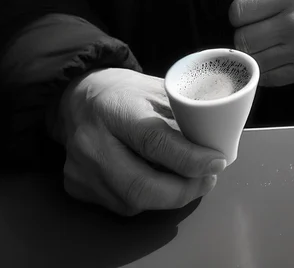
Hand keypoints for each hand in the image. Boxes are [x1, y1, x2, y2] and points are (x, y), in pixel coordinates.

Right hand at [54, 68, 226, 216]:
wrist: (78, 98)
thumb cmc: (125, 92)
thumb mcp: (157, 89)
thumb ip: (182, 114)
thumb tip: (215, 140)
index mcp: (115, 109)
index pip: (154, 141)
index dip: (190, 158)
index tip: (217, 162)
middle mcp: (92, 143)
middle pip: (141, 184)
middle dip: (183, 190)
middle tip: (208, 180)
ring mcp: (81, 169)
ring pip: (132, 202)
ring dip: (168, 197)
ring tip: (191, 182)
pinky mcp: (77, 187)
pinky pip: (119, 205)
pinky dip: (147, 199)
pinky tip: (160, 183)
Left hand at [220, 0, 293, 86]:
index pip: (238, 10)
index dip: (239, 10)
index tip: (252, 9)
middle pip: (242, 38)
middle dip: (245, 32)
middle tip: (260, 26)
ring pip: (252, 60)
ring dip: (253, 51)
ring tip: (267, 40)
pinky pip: (266, 78)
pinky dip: (264, 68)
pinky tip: (274, 54)